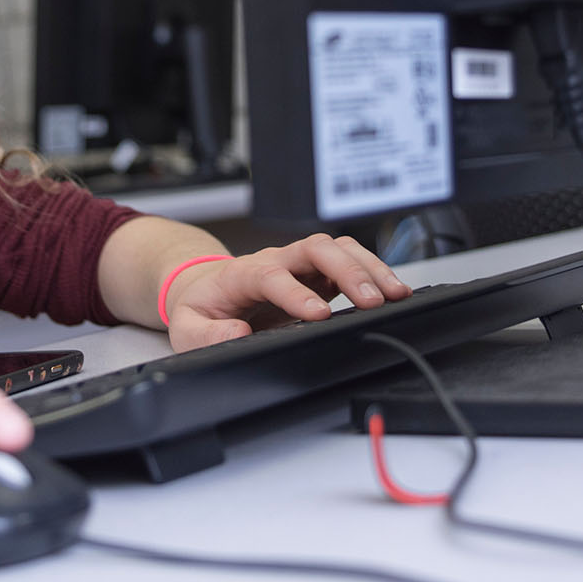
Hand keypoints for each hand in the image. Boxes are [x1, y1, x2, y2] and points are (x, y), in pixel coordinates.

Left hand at [164, 233, 410, 350]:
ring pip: (337, 249)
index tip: (316, 314)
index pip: (272, 274)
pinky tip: (392, 291)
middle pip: (315, 248)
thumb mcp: (187, 327)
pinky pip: (348, 261)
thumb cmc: (200, 308)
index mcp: (242, 273)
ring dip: (368, 267)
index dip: (295, 292)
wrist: (206, 290)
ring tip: (395, 294)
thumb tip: (236, 332)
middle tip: (371, 300)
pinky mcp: (316, 274)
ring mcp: (299, 264)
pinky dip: (372, 272)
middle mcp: (276, 261)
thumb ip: (206, 333)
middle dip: (346, 271)